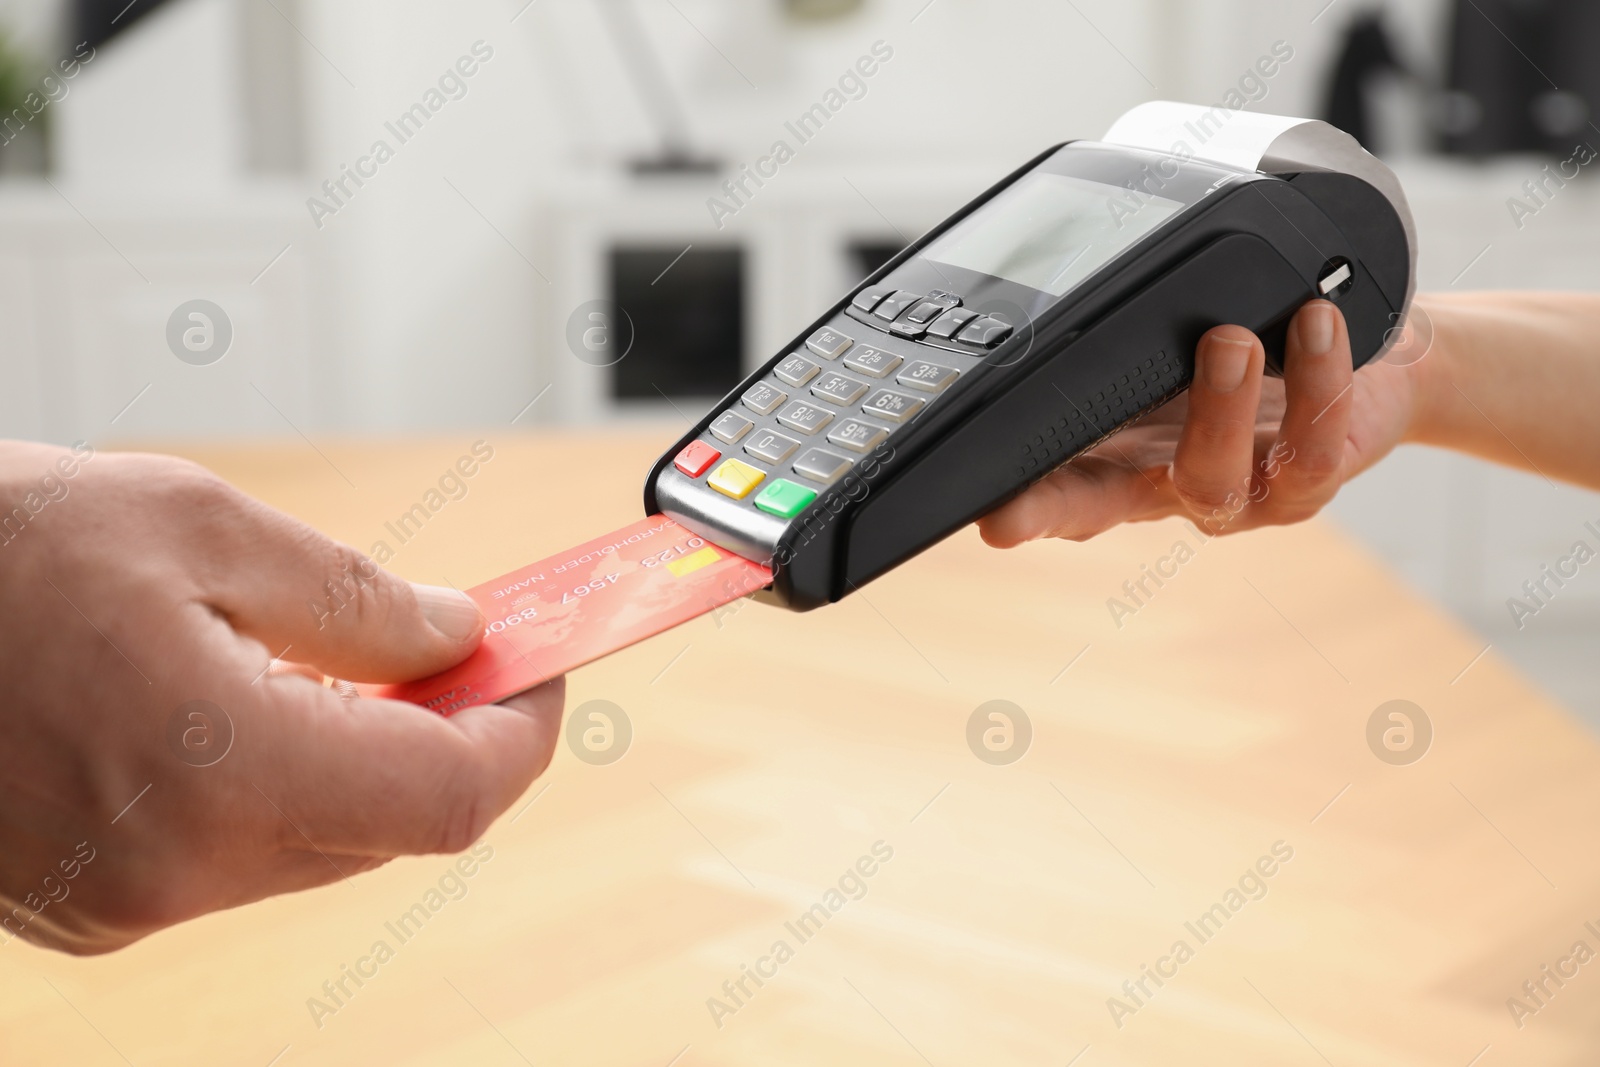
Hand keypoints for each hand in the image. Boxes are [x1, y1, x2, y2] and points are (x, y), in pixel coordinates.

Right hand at [0, 444, 563, 953]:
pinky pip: (236, 852)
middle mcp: (180, 867)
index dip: (520, 735)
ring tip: (350, 661)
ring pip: (318, 843)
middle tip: (460, 651)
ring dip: (363, 759)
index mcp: (222, 770)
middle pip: (390, 826)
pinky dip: (280, 784)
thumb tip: (457, 637)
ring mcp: (126, 902)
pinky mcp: (87, 905)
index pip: (447, 798)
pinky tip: (256, 703)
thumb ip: (353, 601)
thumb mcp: (200, 526)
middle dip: (445, 738)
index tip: (543, 673)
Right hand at [978, 299, 1427, 545]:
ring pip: (1210, 479)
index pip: (1049, 476)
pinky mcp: (1308, 480)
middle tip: (1012, 515)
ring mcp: (1236, 492)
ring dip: (1217, 408)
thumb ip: (1129, 328)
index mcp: (1116, 448)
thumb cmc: (1261, 346)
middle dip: (1051, 513)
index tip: (982, 516)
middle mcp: (1164, 481)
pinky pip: (1310, 446)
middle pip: (1095, 510)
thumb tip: (1053, 275)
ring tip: (1229, 340)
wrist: (1376, 370)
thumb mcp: (1182, 332)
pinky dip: (1315, 379)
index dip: (1016, 501)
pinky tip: (1314, 325)